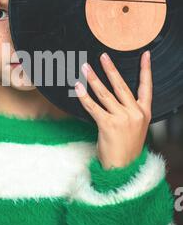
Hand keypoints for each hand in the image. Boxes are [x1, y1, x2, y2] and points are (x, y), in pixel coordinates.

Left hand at [74, 51, 151, 169]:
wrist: (124, 169)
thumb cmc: (127, 149)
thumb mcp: (136, 128)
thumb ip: (129, 112)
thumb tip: (113, 96)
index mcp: (144, 113)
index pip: (147, 87)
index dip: (146, 70)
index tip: (145, 55)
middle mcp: (135, 114)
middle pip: (121, 86)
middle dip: (111, 69)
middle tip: (103, 56)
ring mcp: (122, 119)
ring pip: (105, 94)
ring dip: (93, 79)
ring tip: (85, 68)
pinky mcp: (108, 125)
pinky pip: (93, 107)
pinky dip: (84, 97)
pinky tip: (77, 87)